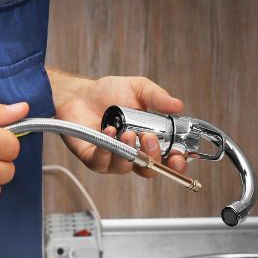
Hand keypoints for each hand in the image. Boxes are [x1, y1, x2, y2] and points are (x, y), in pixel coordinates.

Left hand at [51, 73, 187, 176]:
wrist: (79, 94)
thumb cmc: (109, 93)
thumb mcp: (138, 88)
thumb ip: (157, 97)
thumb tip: (178, 105)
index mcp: (149, 140)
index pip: (168, 160)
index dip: (176, 163)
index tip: (178, 156)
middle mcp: (134, 154)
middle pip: (150, 169)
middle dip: (153, 157)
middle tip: (149, 138)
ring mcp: (114, 159)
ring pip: (127, 167)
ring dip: (129, 152)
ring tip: (126, 132)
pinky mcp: (94, 159)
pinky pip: (103, 163)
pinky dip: (107, 150)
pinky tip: (108, 131)